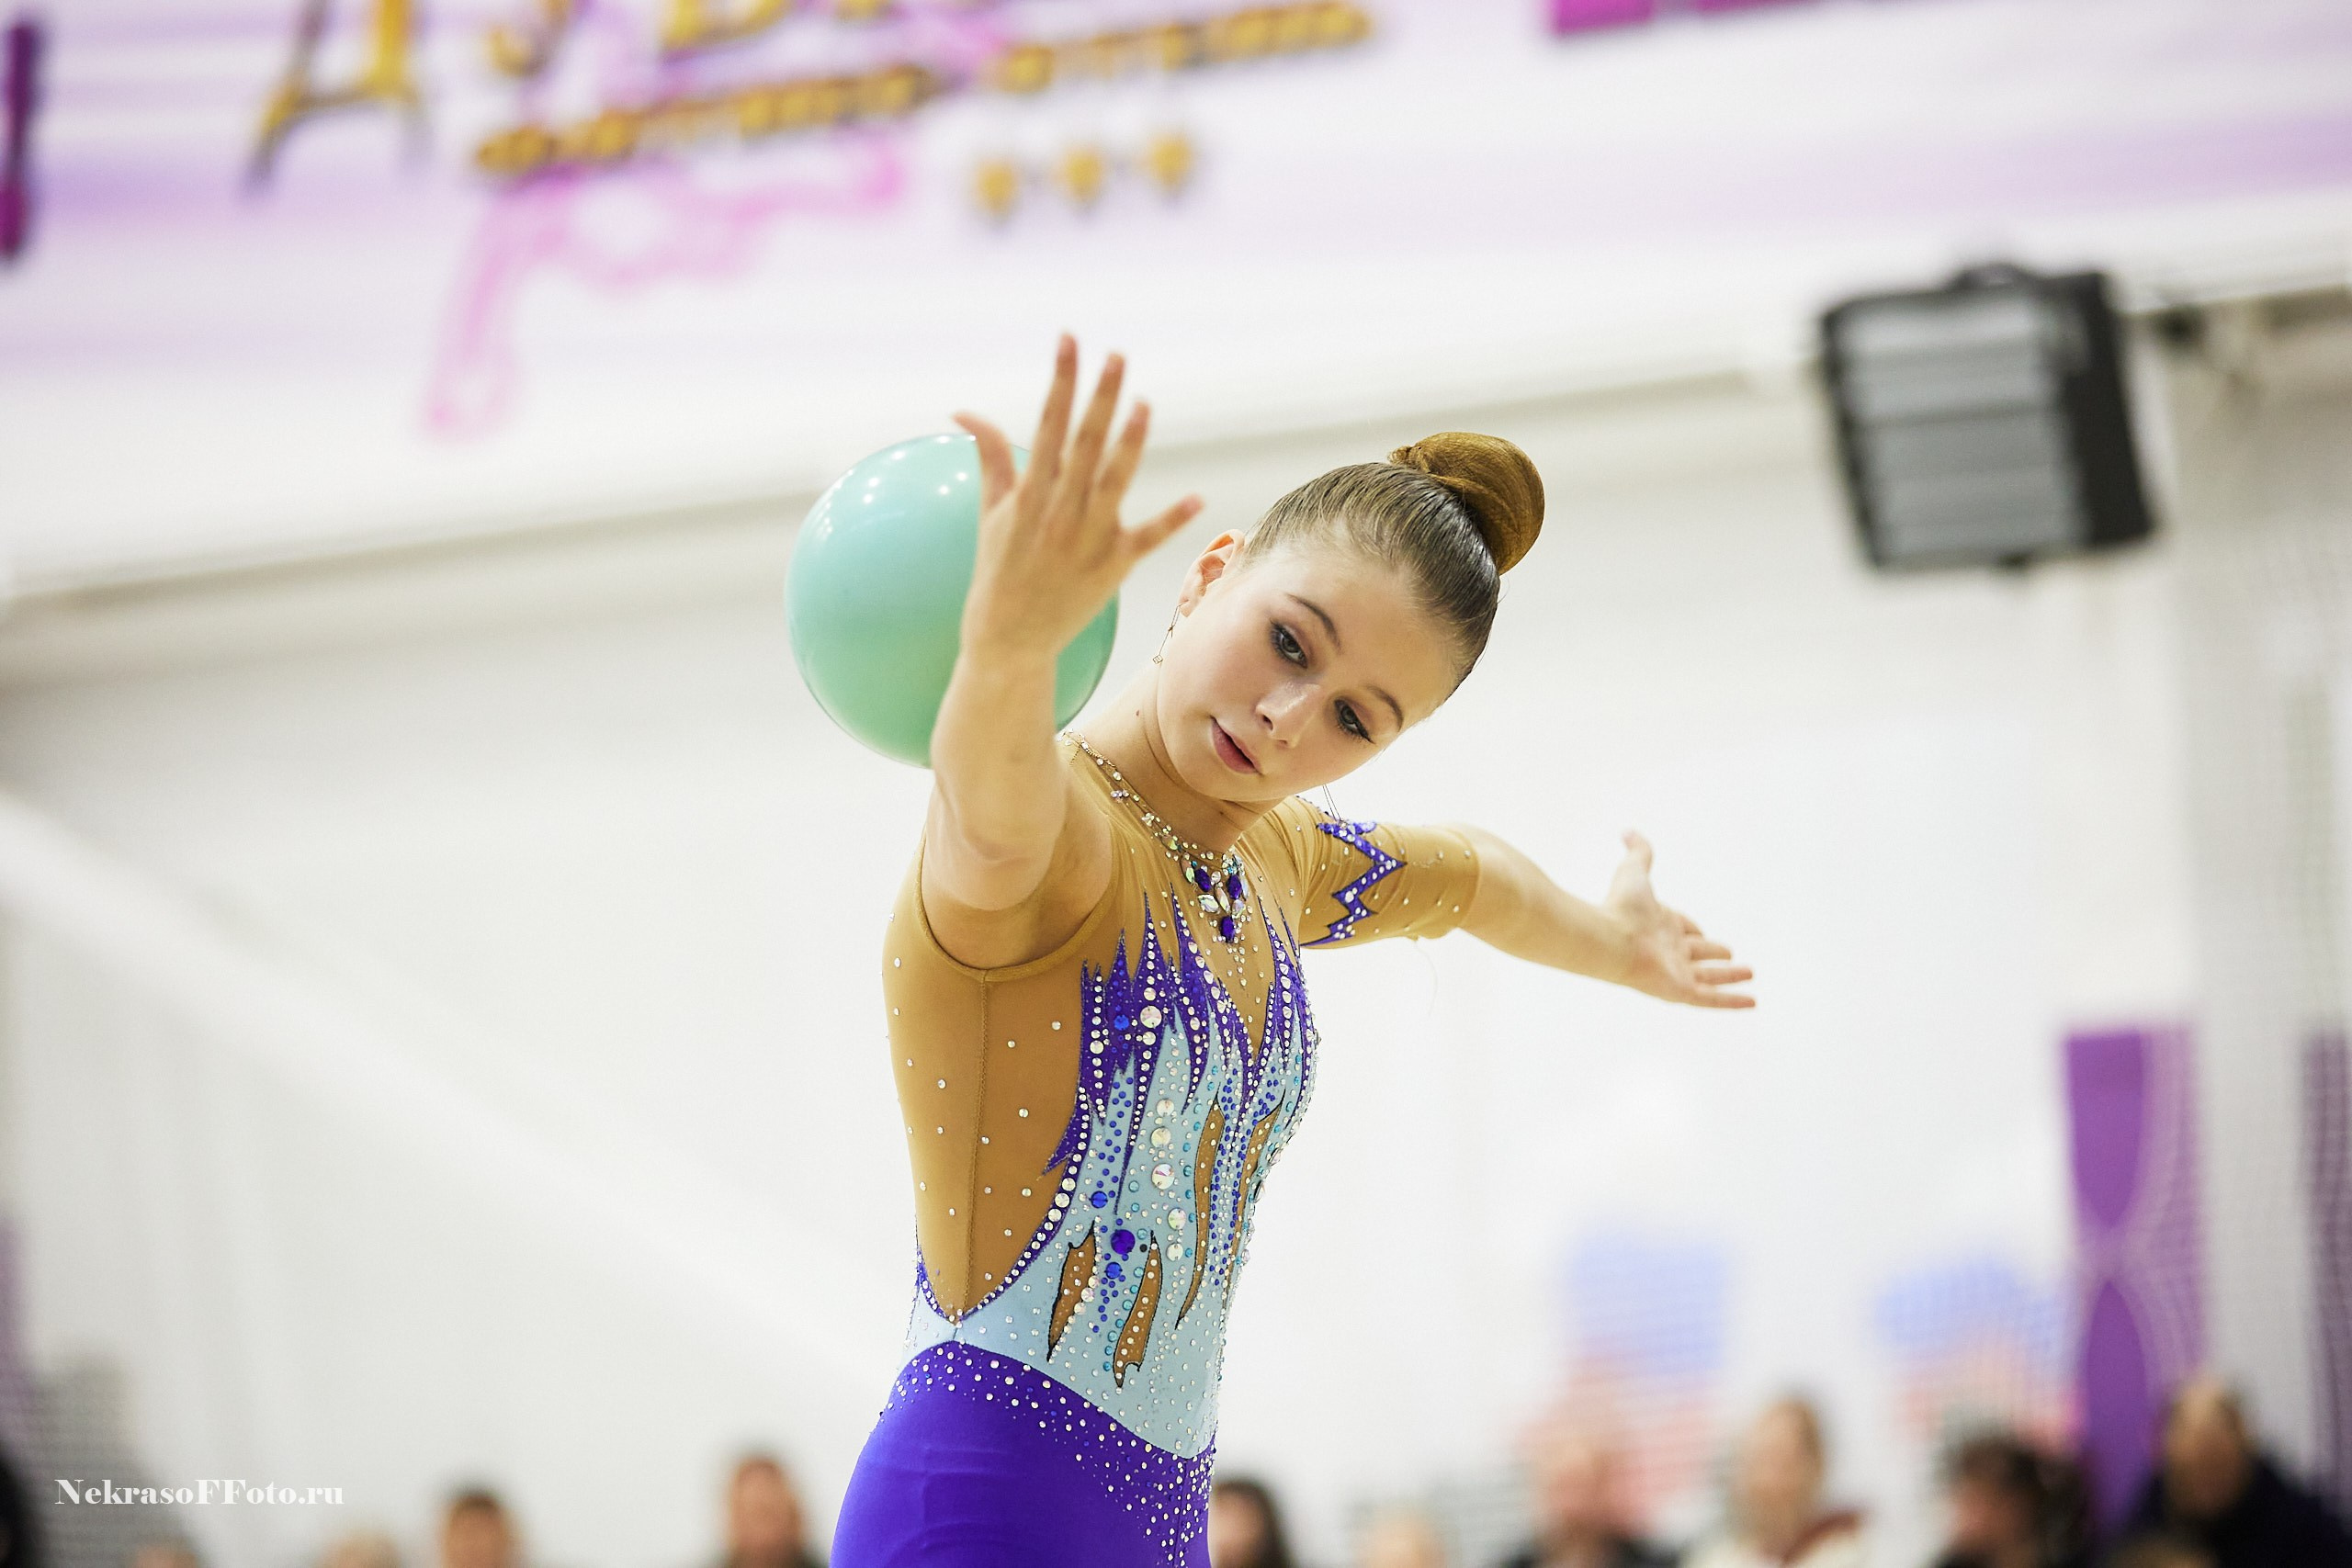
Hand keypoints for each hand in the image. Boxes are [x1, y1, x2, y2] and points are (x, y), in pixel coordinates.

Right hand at [953, 335, 1202, 663]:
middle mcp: (1060, 510)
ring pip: (1114, 480)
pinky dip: (1171, 520)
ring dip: (1130, 442)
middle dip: (1100, 397)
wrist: (1009, 640)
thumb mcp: (991, 512)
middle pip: (1084, 442)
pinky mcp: (1114, 566)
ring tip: (1143, 404)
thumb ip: (990, 457)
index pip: (1048, 423)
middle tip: (1116, 355)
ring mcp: (1089, 538)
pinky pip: (1147, 538)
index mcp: (1031, 492)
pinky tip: (1196, 498)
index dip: (1060, 380)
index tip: (1069, 340)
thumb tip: (963, 411)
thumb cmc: (998, 572)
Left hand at [1604, 831, 1754, 1008]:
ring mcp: (1674, 973)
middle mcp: (1667, 951)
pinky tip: (1753, 1003)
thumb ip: (1639, 852)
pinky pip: (1712, 1000)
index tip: (1702, 931)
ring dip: (1730, 976)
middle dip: (1714, 953)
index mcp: (1658, 926)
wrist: (1609, 938)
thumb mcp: (1634, 872)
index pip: (1684, 928)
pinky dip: (1732, 1001)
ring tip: (1751, 974)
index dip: (1695, 929)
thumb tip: (1627, 830)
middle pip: (1696, 953)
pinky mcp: (1680, 992)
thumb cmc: (1620, 906)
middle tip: (1732, 955)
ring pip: (1709, 977)